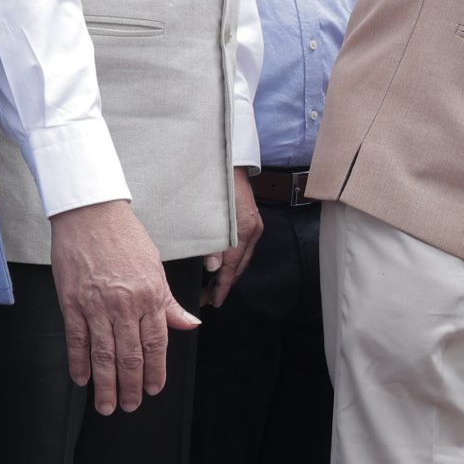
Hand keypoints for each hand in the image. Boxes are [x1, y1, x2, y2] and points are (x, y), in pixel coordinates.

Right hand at [49, 199, 199, 415]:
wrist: (91, 215)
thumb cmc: (126, 238)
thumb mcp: (156, 268)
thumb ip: (169, 302)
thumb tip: (191, 325)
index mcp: (150, 295)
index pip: (156, 342)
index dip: (156, 370)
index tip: (154, 389)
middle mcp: (125, 304)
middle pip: (129, 355)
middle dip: (131, 385)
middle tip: (130, 407)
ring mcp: (96, 305)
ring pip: (103, 353)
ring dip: (105, 384)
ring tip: (107, 405)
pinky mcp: (72, 302)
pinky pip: (77, 339)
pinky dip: (79, 362)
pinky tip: (82, 379)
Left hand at [204, 170, 263, 306]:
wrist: (231, 162)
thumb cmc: (218, 185)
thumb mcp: (209, 215)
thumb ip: (211, 243)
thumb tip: (212, 267)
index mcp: (244, 230)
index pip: (232, 267)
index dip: (222, 286)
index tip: (213, 301)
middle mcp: (253, 230)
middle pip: (240, 266)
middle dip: (225, 284)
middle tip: (209, 298)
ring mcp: (254, 226)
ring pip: (242, 259)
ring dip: (229, 274)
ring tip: (213, 286)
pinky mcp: (251, 222)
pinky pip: (244, 250)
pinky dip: (233, 262)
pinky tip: (223, 265)